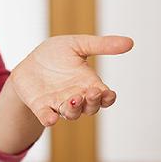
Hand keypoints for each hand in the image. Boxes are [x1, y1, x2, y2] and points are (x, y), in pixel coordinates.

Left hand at [9, 34, 133, 126]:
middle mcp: (76, 97)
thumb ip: (101, 45)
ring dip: (74, 110)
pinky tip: (51, 119)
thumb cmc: (56, 54)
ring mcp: (58, 103)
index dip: (108, 98)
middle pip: (90, 108)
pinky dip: (49, 119)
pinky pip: (47, 117)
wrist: (30, 62)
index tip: (109, 93)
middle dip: (92, 103)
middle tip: (91, 93)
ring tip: (74, 100)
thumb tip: (130, 42)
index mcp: (88, 83)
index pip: (103, 96)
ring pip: (71, 114)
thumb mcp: (78, 44)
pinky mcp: (41, 106)